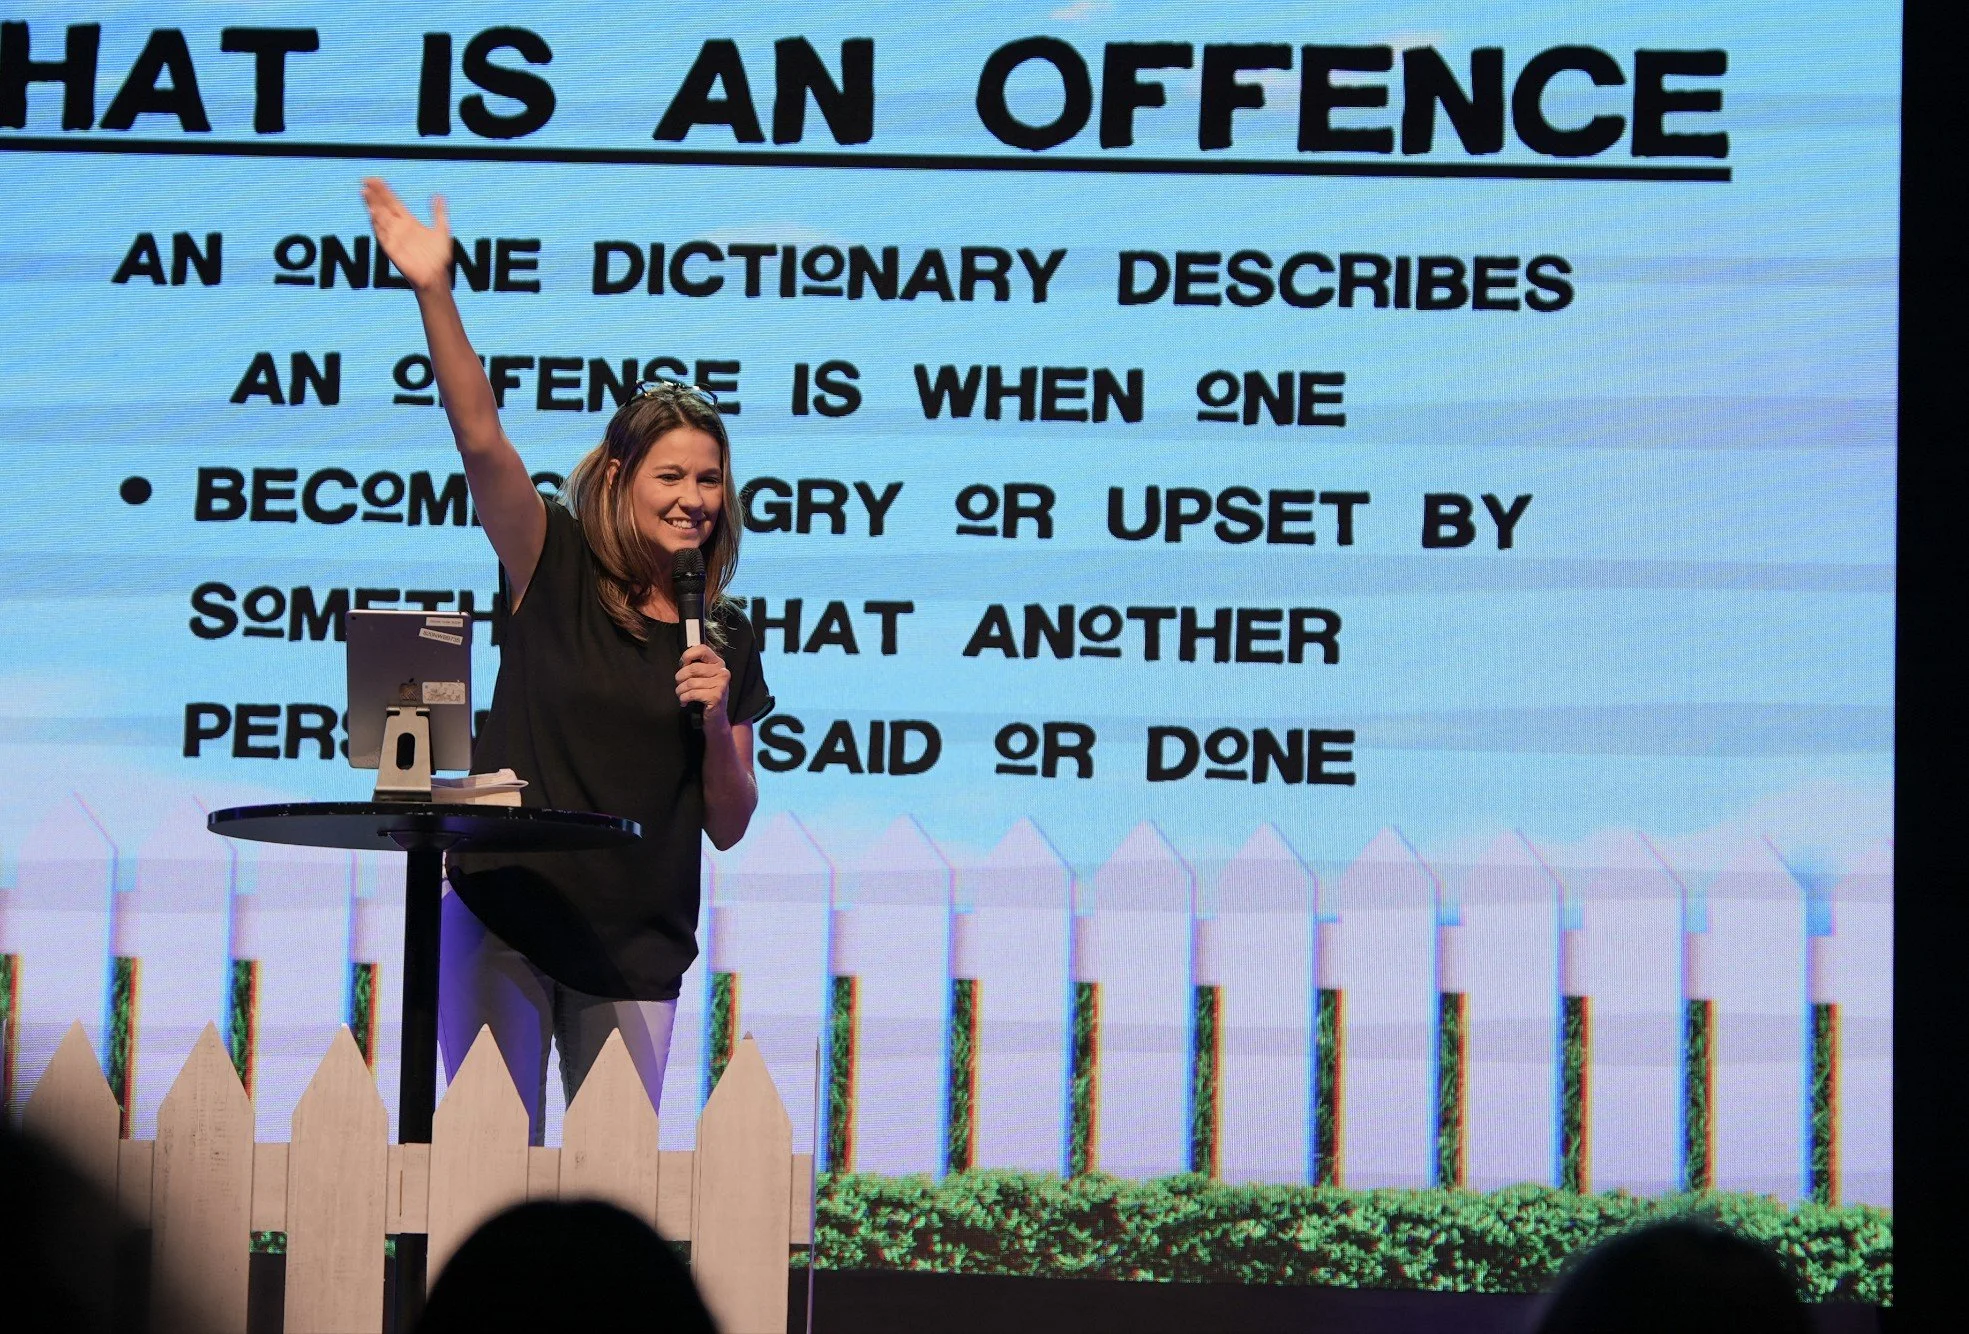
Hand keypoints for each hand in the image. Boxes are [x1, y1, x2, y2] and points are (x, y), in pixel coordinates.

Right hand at [362, 177, 451, 291]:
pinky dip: (377, 224)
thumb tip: (438, 195)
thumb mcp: (441, 229)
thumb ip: (438, 212)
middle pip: (384, 207)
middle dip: (376, 195)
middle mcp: (398, 228)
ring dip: (373, 205)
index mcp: (408, 222)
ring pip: (380, 218)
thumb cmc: (438, 257)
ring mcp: (394, 238)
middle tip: (366, 180)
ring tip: (366, 192)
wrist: (436, 277)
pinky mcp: (391, 249)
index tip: (375, 179)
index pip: (393, 202)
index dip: (384, 191)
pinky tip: (373, 212)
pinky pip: (382, 235)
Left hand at [676, 644, 730, 724]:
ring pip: (690, 683)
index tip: (682, 664)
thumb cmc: (706, 695)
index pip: (702, 649)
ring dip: (680, 690)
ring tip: (681, 694)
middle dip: (680, 677)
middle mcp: (722, 672)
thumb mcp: (704, 678)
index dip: (688, 655)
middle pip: (693, 668)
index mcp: (719, 663)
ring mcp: (721, 685)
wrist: (716, 718)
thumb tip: (682, 662)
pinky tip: (684, 702)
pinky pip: (692, 694)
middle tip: (679, 684)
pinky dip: (684, 698)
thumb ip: (697, 667)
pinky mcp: (716, 697)